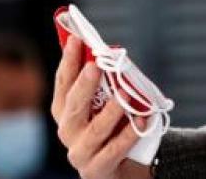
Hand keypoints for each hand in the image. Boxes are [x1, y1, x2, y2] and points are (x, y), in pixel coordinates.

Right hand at [51, 35, 151, 178]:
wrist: (117, 171)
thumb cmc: (110, 129)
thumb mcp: (101, 105)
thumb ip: (103, 83)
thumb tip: (111, 52)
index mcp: (63, 110)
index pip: (63, 82)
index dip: (69, 60)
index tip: (77, 39)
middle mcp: (67, 130)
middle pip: (73, 105)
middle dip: (84, 84)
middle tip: (95, 65)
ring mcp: (80, 152)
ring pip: (96, 129)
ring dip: (111, 110)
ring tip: (125, 94)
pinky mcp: (96, 169)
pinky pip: (115, 149)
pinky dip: (129, 134)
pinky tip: (141, 120)